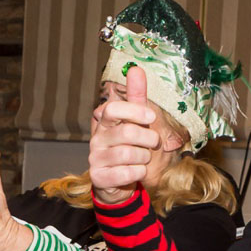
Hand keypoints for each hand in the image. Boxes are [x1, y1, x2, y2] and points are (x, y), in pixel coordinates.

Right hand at [88, 67, 158, 202]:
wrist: (121, 182)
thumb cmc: (131, 147)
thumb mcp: (136, 121)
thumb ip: (136, 97)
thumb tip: (135, 68)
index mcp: (105, 123)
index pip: (112, 109)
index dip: (134, 111)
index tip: (151, 118)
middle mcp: (97, 139)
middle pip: (126, 132)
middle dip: (148, 138)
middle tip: (154, 142)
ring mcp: (96, 159)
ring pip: (129, 154)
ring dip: (145, 157)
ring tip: (144, 159)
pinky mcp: (99, 177)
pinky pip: (126, 173)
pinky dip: (138, 173)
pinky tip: (137, 171)